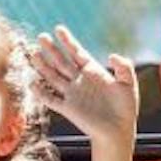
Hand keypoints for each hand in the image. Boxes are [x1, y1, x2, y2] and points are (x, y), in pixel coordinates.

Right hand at [33, 26, 137, 147]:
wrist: (118, 131)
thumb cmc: (126, 109)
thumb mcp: (129, 84)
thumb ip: (124, 67)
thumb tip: (111, 55)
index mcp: (93, 72)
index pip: (77, 53)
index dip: (68, 41)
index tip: (58, 29)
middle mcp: (80, 81)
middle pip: (62, 62)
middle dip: (51, 50)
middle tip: (41, 37)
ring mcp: (72, 94)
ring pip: (53, 77)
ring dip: (43, 66)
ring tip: (33, 54)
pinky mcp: (68, 108)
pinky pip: (51, 99)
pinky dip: (41, 92)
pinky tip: (32, 83)